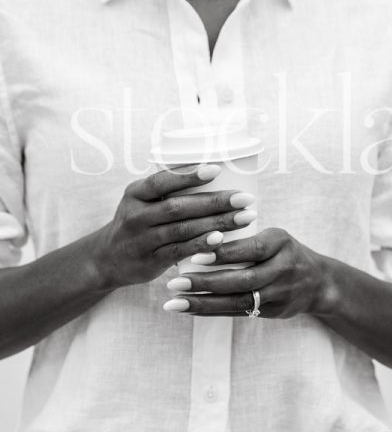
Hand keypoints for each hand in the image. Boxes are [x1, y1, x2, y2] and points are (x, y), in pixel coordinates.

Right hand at [90, 164, 255, 289]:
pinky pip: (179, 251)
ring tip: (244, 217)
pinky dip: (201, 245)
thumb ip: (168, 191)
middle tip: (244, 199)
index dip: (189, 176)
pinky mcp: (150, 261)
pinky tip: (220, 240)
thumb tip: (218, 174)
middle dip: (215, 202)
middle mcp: (136, 215)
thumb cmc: (138, 222)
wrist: (107, 259)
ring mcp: (142, 240)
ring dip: (216, 223)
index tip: (217, 170)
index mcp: (135, 193)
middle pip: (179, 207)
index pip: (162, 181)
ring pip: (183, 229)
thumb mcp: (142, 200)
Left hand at [163, 227, 331, 318]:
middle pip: (242, 280)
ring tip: (174, 302)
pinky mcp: (274, 312)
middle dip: (205, 282)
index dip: (223, 254)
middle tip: (174, 283)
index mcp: (280, 243)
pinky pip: (239, 313)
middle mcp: (283, 269)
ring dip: (203, 303)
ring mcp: (280, 294)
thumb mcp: (273, 236)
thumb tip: (198, 235)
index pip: (250, 249)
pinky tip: (189, 310)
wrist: (319, 282)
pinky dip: (212, 311)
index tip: (193, 256)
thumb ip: (244, 238)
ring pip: (238, 301)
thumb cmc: (284, 252)